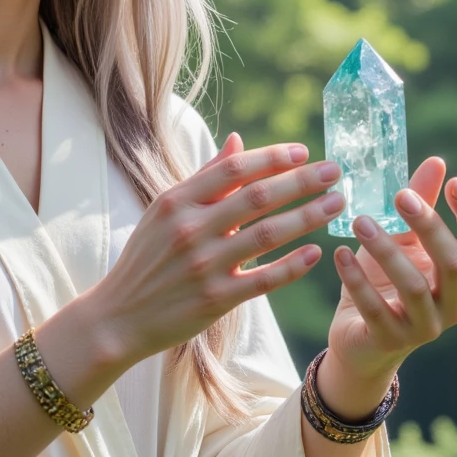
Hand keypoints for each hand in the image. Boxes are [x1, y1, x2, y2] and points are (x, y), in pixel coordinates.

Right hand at [95, 132, 344, 369]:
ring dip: (308, 217)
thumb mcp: (165, 211)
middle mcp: (190, 229)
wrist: (119, 316)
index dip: (272, 158)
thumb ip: (205, 178)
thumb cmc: (147, 258)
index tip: (304, 152)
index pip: (234, 169)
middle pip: (257, 197)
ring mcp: (204, 265)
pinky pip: (264, 279)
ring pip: (267, 234)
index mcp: (177, 201)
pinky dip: (293, 265)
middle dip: (302, 181)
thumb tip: (237, 140)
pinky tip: (316, 252)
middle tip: (336, 172)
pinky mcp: (216, 299)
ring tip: (337, 205)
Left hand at [323, 158, 456, 404]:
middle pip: (452, 263)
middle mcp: (455, 304)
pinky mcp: (391, 340)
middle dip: (428, 227)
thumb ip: (421, 205)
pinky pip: (376, 309)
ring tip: (360, 220)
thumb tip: (436, 162)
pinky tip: (340, 254)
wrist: (359, 336)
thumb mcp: (404, 241)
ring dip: (385, 250)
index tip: (455, 182)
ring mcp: (426, 327)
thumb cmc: (386, 280)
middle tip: (400, 196)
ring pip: (413, 287)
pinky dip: (356, 280)